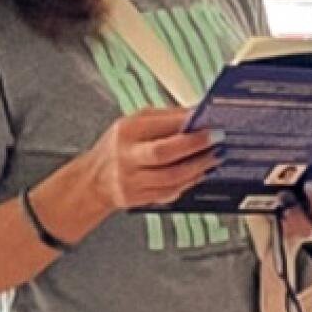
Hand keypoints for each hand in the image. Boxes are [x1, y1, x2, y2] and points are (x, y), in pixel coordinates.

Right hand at [84, 108, 221, 211]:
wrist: (93, 179)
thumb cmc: (119, 146)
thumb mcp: (135, 123)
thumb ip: (166, 118)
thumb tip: (200, 113)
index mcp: (127, 131)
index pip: (161, 127)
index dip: (189, 127)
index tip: (214, 125)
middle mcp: (126, 156)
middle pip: (163, 153)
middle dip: (195, 147)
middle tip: (218, 142)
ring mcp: (130, 180)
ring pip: (170, 177)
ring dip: (198, 168)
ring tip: (215, 158)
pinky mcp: (137, 198)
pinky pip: (169, 193)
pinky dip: (188, 183)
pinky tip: (200, 174)